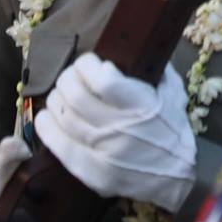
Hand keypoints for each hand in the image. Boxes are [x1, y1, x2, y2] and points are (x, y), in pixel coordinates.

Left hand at [34, 54, 196, 211]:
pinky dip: (46, 126)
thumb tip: (135, 46)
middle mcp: (119, 128)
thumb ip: (156, 69)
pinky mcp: (90, 171)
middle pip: (76, 96)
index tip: (89, 62)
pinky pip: (57, 144)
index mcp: (142, 106)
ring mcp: (102, 152)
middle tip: (72, 75)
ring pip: (63, 117)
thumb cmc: (173, 129)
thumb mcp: (174, 92)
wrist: (175, 176)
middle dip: (68, 78)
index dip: (88, 65)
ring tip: (61, 93)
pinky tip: (47, 116)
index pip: (102, 80)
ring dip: (56, 98)